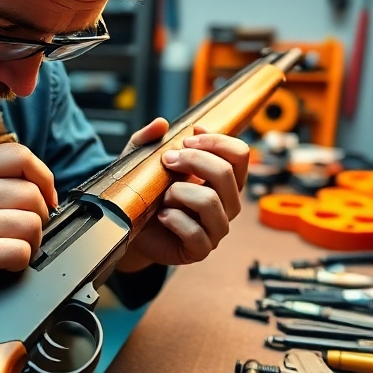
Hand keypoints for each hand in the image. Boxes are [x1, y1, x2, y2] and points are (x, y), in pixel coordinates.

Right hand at [0, 144, 56, 310]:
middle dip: (39, 215)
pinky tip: (4, 263)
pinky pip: (21, 252)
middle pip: (32, 192)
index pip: (20, 154)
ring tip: (14, 247)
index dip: (43, 176)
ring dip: (32, 241)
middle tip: (27, 230)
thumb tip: (32, 183)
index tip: (46, 195)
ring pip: (33, 223)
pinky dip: (20, 261)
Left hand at [116, 118, 249, 271]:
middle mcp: (226, 203)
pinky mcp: (201, 249)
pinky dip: (174, 220)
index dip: (215, 142)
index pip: (239, 154)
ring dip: (180, 192)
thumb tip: (160, 124)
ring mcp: (216, 228)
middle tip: (167, 160)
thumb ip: (147, 140)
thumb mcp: (142, 160)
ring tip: (164, 195)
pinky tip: (162, 216)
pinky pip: (195, 233)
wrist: (133, 227)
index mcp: (223, 179)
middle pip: (225, 173)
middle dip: (193, 160)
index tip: (188, 139)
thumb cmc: (147, 192)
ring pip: (210, 201)